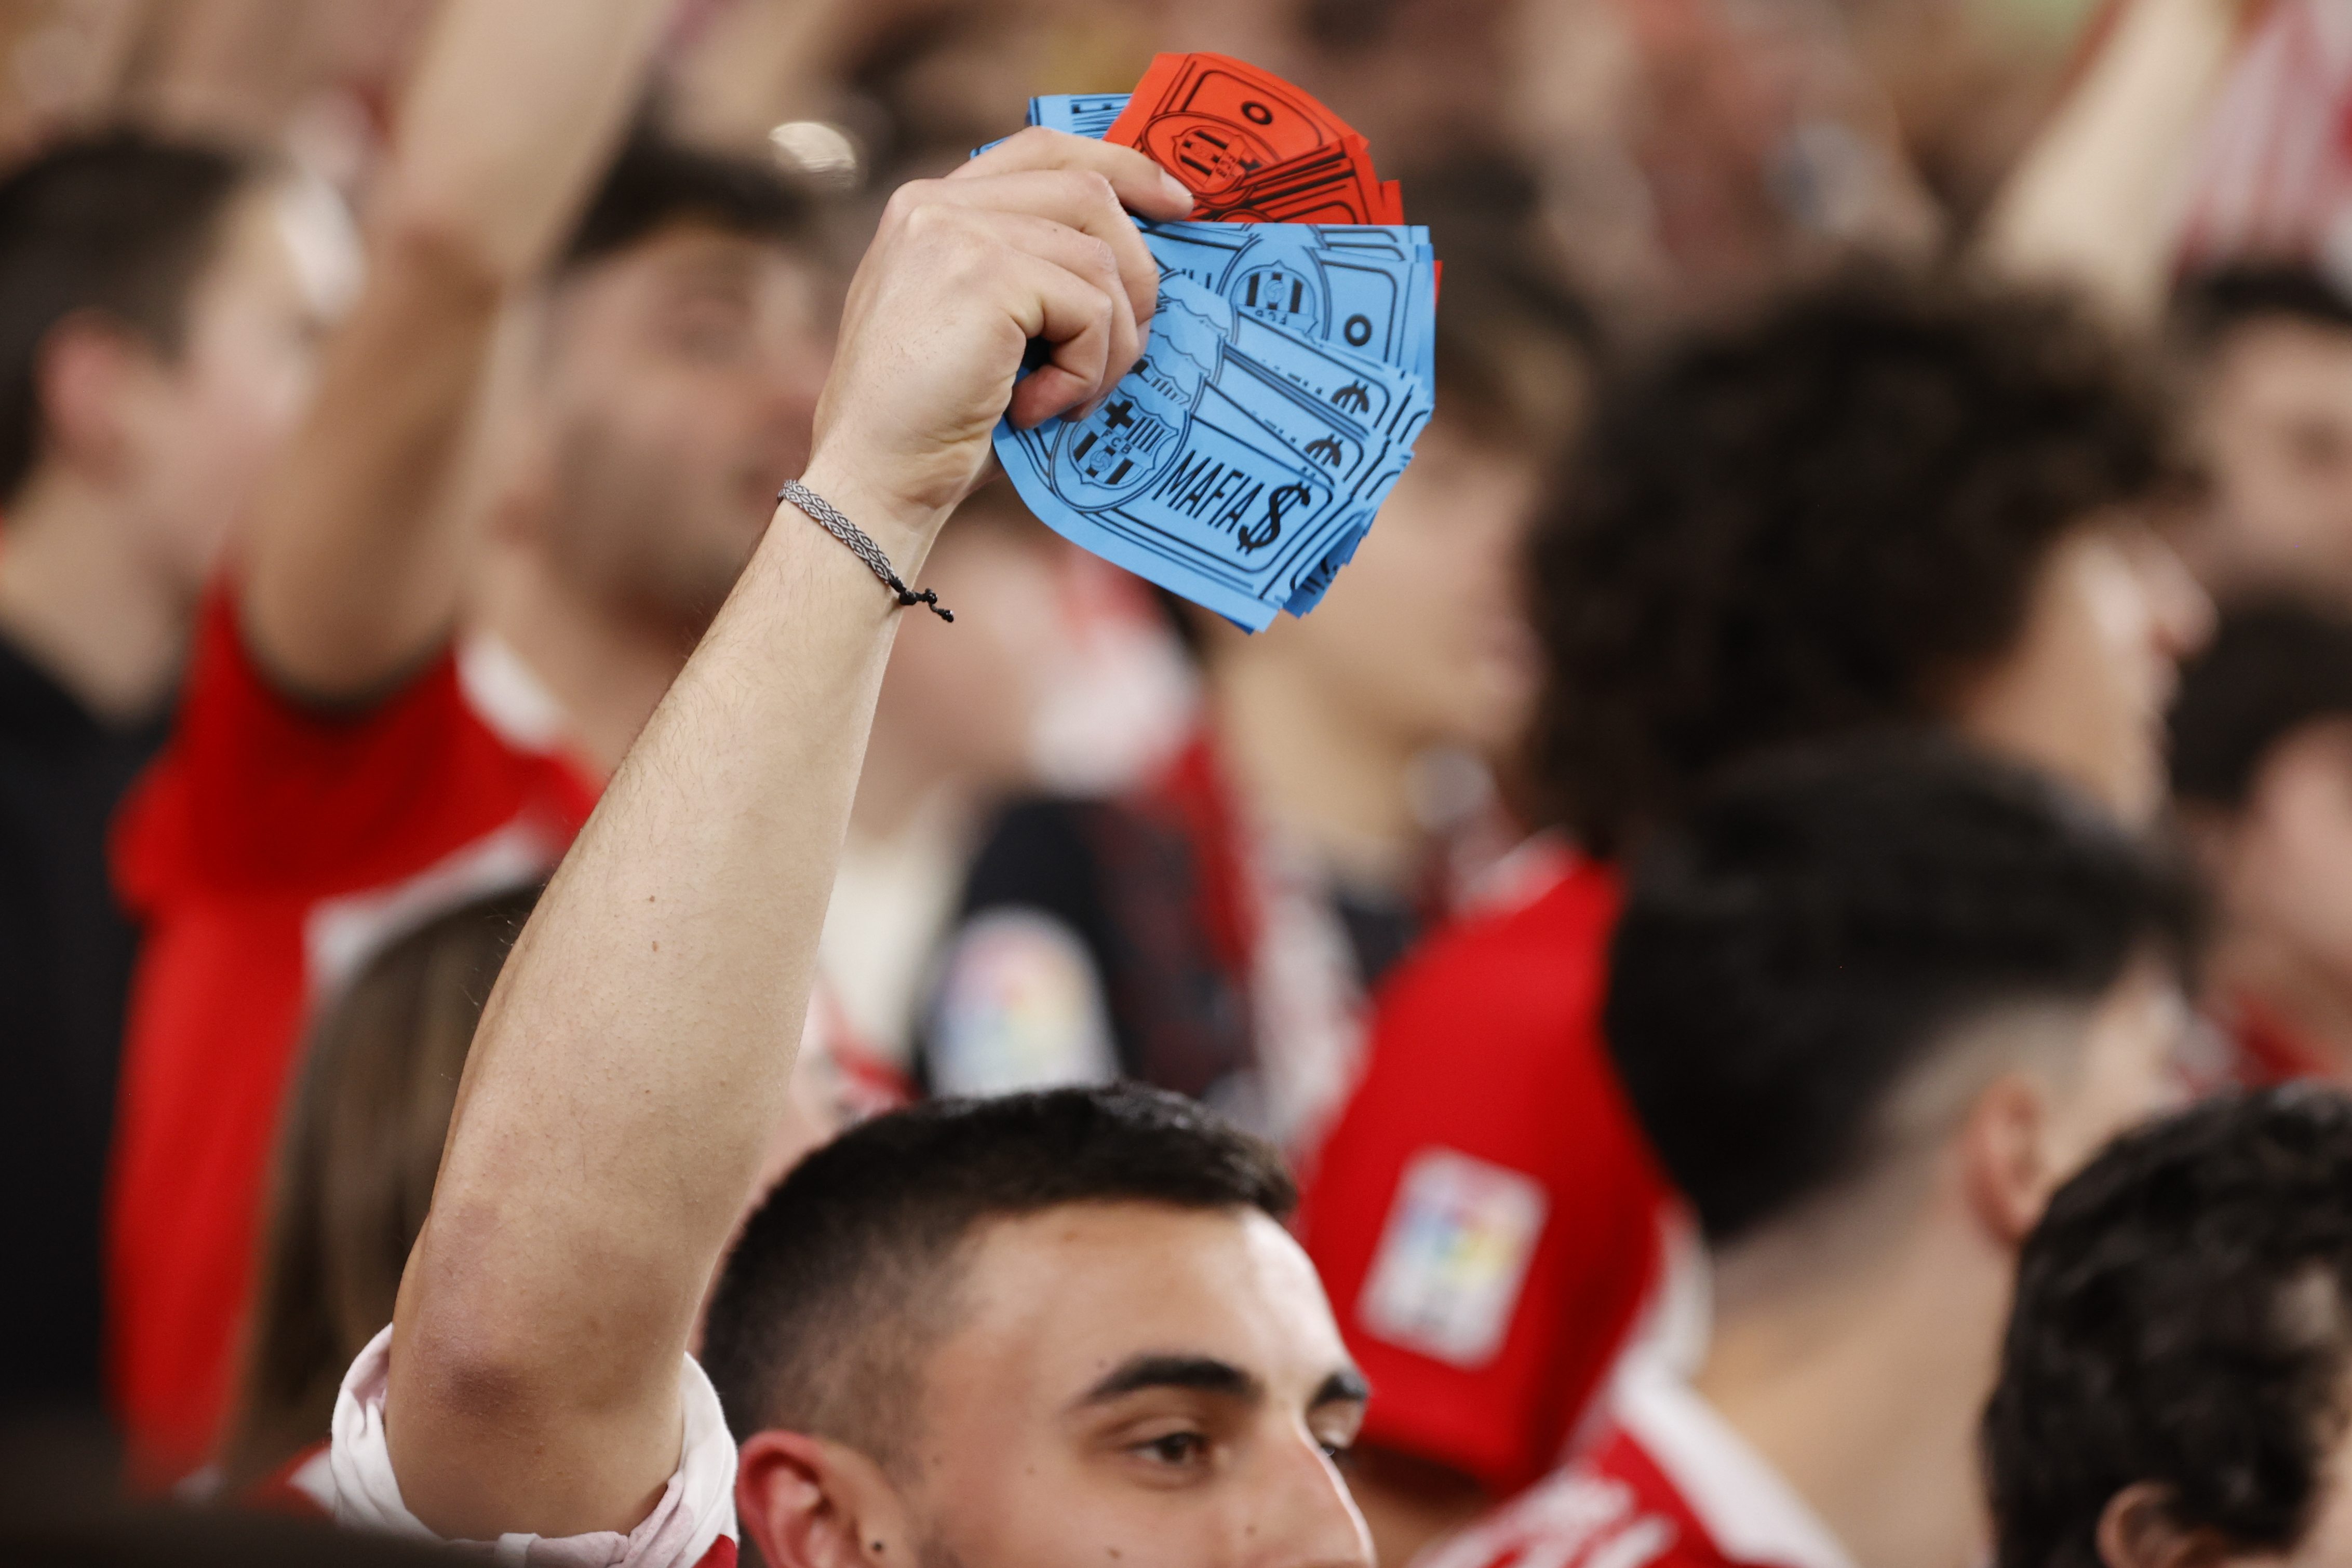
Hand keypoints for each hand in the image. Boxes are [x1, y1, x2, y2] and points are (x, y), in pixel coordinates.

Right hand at [802, 129, 1191, 553]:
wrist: (872, 477)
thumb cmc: (932, 426)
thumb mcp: (982, 331)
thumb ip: (1032, 277)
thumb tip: (1140, 274)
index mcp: (930, 209)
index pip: (1044, 152)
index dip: (1120, 168)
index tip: (1176, 205)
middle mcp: (936, 205)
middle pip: (1088, 191)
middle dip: (1137, 270)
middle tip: (1133, 345)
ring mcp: (958, 233)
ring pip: (1101, 261)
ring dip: (1112, 344)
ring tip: (1071, 398)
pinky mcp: (986, 275)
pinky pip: (1091, 310)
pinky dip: (1087, 371)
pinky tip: (1039, 410)